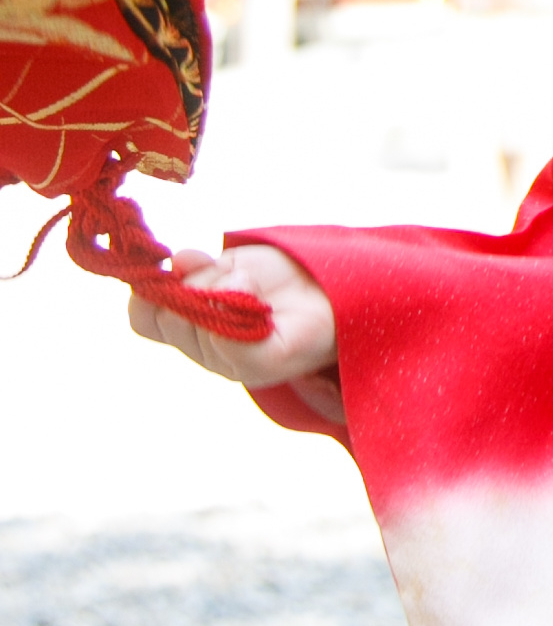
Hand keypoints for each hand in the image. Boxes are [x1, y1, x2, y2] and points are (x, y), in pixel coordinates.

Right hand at [130, 244, 340, 416]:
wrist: (336, 290)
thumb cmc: (277, 278)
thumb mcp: (227, 265)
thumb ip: (196, 270)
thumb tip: (177, 262)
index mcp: (189, 330)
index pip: (143, 318)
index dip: (149, 292)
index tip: (174, 268)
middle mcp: (206, 352)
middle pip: (170, 315)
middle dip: (196, 281)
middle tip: (231, 275)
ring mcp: (235, 362)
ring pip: (200, 319)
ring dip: (225, 286)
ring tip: (255, 286)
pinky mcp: (268, 364)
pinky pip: (233, 344)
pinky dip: (238, 310)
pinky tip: (258, 303)